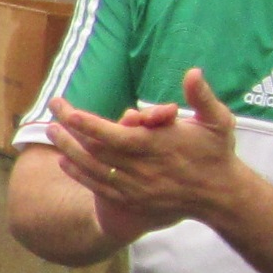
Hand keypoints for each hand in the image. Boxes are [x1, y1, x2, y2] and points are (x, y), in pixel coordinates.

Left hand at [46, 74, 243, 232]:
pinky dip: (79, 174)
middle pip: (95, 150)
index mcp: (155, 146)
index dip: (86, 124)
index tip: (67, 112)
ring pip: (92, 169)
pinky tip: (65, 162)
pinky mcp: (132, 201)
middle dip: (69, 131)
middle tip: (52, 113)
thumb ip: (202, 96)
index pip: (112, 135)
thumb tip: (193, 72)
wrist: (220, 195)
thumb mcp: (217, 121)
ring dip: (68, 150)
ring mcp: (134, 187)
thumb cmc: (216, 153)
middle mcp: (140, 169)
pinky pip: (98, 187)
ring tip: (52, 132)